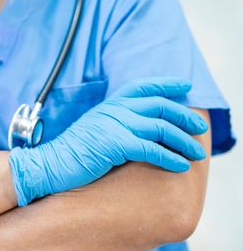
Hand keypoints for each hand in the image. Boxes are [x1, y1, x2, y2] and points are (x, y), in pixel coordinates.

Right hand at [9, 77, 208, 205]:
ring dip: (183, 141)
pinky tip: (180, 166)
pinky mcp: (114, 145)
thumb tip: (138, 129)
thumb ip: (114, 122)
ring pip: (160, 128)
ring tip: (196, 153)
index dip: (166, 84)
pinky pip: (151, 149)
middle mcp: (114, 110)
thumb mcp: (94, 129)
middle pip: (159, 106)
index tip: (185, 87)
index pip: (142, 86)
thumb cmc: (71, 152)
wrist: (49, 164)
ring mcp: (114, 125)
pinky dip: (169, 158)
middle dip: (184, 116)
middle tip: (200, 128)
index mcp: (109, 104)